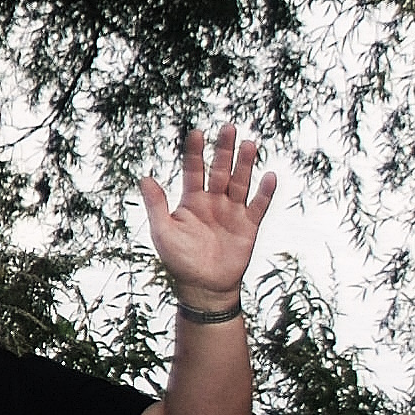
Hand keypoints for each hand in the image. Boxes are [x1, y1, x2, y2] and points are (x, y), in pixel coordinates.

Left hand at [142, 123, 275, 309]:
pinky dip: (265, 192)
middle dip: (224, 150)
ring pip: (240, 182)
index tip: (197, 132)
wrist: (204, 286)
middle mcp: (213, 202)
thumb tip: (144, 177)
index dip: (195, 152)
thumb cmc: (178, 260)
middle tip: (229, 127)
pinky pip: (259, 206)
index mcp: (191, 201)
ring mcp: (232, 212)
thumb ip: (156, 204)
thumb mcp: (163, 231)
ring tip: (249, 144)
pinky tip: (269, 176)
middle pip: (220, 170)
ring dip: (245, 164)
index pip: (194, 170)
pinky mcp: (249, 226)